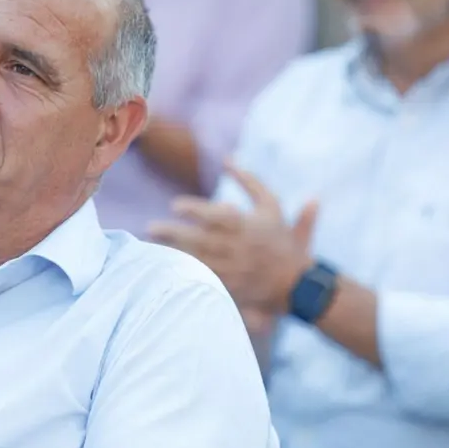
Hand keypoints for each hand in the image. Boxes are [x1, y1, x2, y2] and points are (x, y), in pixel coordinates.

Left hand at [149, 162, 317, 313]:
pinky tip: (167, 266)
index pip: (216, 216)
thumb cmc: (282, 239)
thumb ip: (250, 182)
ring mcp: (233, 270)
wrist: (298, 284)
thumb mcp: (272, 205)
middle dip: (174, 234)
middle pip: (200, 240)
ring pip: (197, 260)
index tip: (174, 206)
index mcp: (248, 226)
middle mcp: (238, 247)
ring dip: (172, 252)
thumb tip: (226, 160)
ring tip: (151, 246)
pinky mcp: (230, 287)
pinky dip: (185, 271)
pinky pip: (203, 279)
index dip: (194, 210)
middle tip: (151, 228)